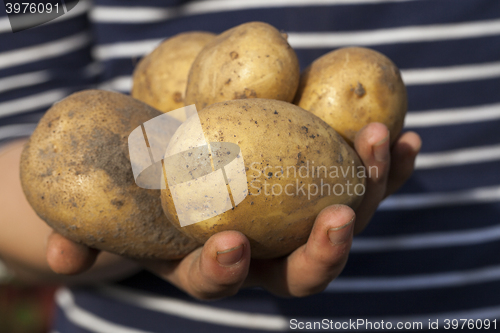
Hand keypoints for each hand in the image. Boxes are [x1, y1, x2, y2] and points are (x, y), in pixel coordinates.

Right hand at [46, 123, 420, 297]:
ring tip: (381, 146)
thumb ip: (80, 238)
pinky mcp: (315, 183)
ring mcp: (292, 217)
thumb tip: (63, 260)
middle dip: (324, 248)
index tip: (228, 246)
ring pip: (340, 219)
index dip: (225, 272)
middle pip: (302, 268)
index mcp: (210, 262)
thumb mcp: (100, 213)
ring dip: (368, 190)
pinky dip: (379, 163)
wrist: (164, 158)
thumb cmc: (131, 192)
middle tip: (339, 216)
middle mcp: (262, 249)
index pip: (221, 281)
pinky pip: (354, 177)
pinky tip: (399, 137)